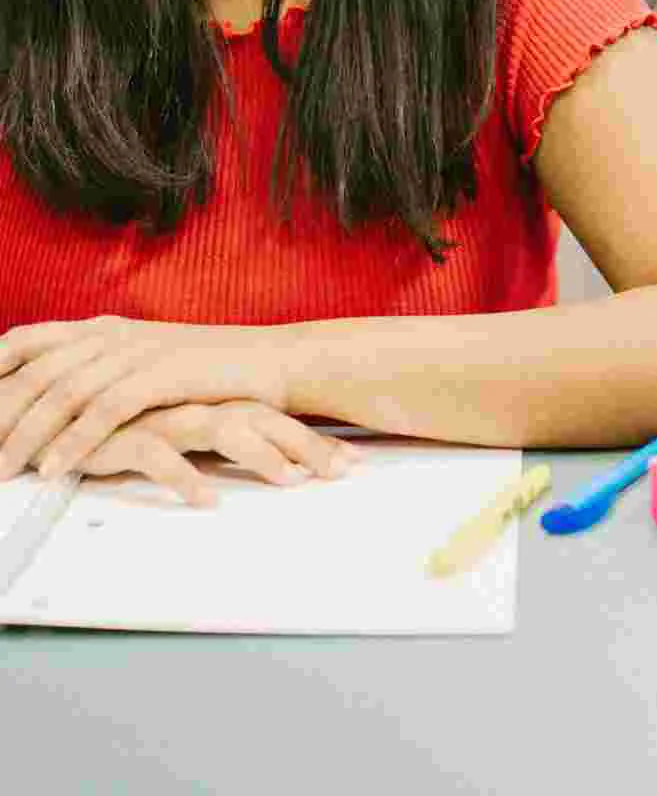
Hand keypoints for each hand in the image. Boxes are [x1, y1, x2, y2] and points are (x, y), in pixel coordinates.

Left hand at [0, 315, 289, 482]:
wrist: (276, 362)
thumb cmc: (217, 371)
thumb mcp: (151, 364)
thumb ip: (106, 374)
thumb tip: (59, 403)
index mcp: (107, 328)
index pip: (28, 341)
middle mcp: (116, 333)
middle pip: (37, 371)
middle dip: (1, 415)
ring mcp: (140, 350)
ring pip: (63, 391)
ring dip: (27, 435)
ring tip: (5, 470)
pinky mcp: (164, 372)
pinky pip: (105, 408)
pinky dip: (74, 438)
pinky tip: (55, 466)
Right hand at [70, 402, 359, 508]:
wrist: (63, 406)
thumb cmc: (129, 420)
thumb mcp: (184, 426)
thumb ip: (226, 435)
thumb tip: (276, 460)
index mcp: (216, 399)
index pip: (278, 417)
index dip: (315, 440)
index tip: (352, 462)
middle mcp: (198, 402)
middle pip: (265, 420)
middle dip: (307, 446)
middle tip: (341, 471)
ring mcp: (165, 416)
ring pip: (224, 430)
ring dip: (261, 455)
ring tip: (290, 480)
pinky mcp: (126, 435)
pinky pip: (159, 456)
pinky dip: (185, 478)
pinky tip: (208, 500)